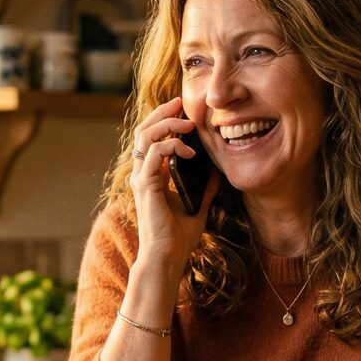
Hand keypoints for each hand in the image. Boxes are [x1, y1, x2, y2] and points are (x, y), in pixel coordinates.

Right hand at [129, 97, 217, 273]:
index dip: (165, 120)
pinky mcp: (145, 185)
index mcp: (152, 176)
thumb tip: (219, 169)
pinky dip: (171, 146)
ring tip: (187, 124)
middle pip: (144, 131)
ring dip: (166, 124)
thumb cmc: (179, 237)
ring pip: (145, 137)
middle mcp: (142, 174)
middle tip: (180, 102)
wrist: (168, 258)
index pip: (152, 138)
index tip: (184, 111)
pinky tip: (189, 152)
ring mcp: (141, 179)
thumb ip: (206, 186)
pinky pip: (154, 154)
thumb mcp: (199, 204)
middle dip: (162, 112)